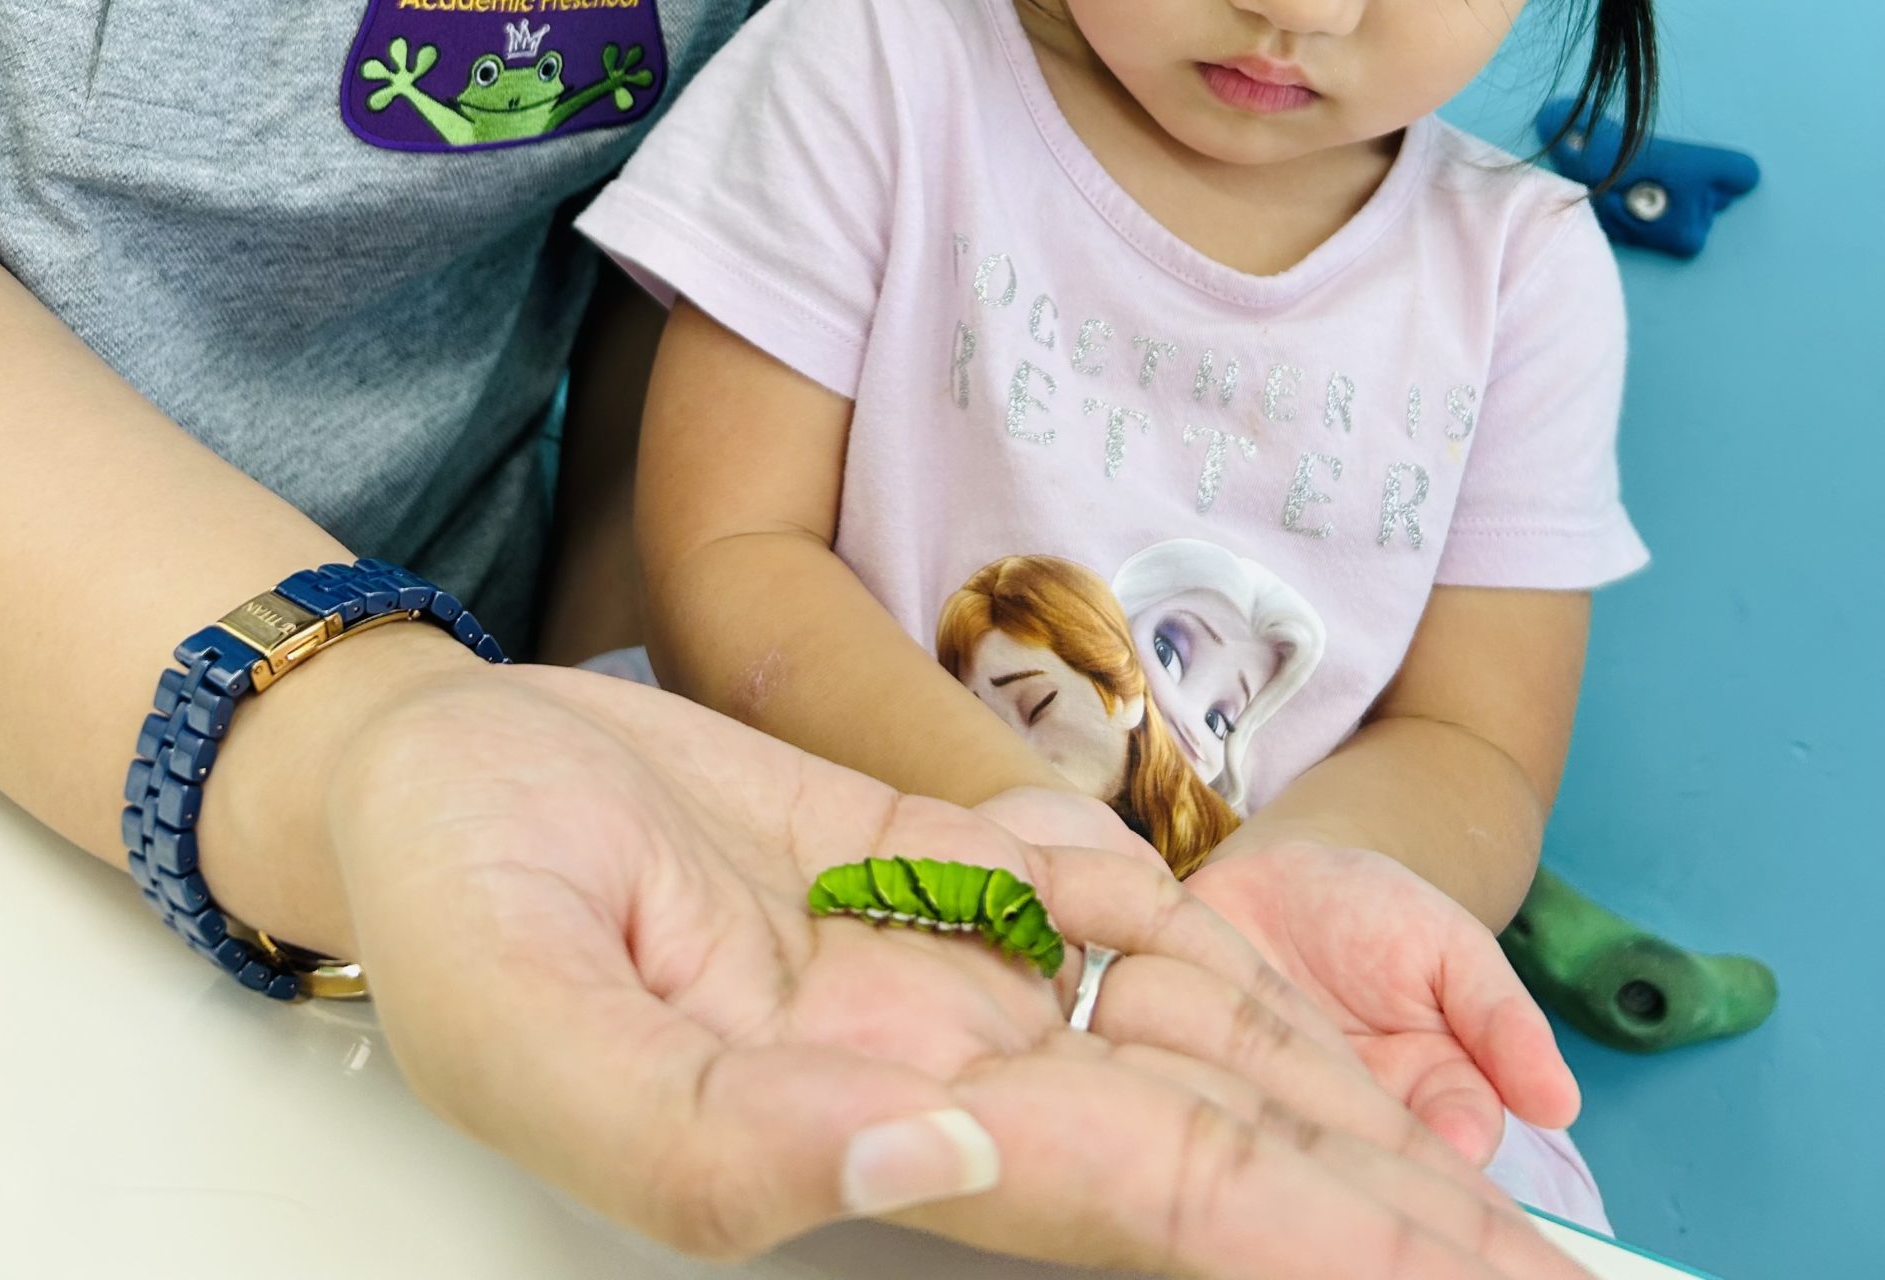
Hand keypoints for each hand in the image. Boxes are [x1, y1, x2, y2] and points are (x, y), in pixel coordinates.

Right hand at [327, 667, 1586, 1277]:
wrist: (429, 769)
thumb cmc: (449, 888)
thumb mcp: (525, 1024)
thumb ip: (708, 1139)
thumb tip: (930, 1156)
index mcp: (856, 1117)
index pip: (1133, 1186)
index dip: (1302, 1230)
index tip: (1461, 1272)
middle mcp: (934, 1053)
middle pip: (1203, 1136)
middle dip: (1381, 1210)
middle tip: (1569, 1264)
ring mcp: (943, 957)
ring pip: (1183, 1030)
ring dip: (1342, 1099)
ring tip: (1502, 1167)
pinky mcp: (930, 862)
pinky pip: (1111, 909)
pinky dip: (1233, 951)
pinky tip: (1334, 999)